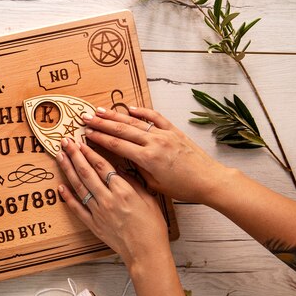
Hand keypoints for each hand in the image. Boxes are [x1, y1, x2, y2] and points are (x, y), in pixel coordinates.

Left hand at [56, 138, 169, 268]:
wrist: (147, 253)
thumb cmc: (153, 227)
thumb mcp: (149, 199)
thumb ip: (134, 182)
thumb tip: (120, 168)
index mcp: (123, 191)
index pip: (102, 166)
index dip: (90, 151)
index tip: (81, 141)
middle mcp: (108, 199)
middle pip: (87, 172)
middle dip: (74, 155)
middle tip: (65, 142)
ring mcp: (98, 212)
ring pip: (79, 187)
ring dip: (68, 170)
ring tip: (60, 157)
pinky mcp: (93, 225)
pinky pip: (77, 208)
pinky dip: (68, 197)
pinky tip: (60, 186)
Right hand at [83, 106, 230, 202]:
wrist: (210, 180)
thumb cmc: (183, 188)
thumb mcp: (155, 185)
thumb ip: (138, 171)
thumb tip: (124, 162)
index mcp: (148, 159)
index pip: (117, 145)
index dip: (100, 138)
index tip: (86, 133)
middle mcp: (155, 143)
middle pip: (122, 130)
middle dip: (101, 123)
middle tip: (86, 118)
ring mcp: (164, 134)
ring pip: (135, 121)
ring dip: (115, 115)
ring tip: (100, 110)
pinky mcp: (174, 130)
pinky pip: (155, 117)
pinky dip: (142, 111)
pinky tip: (129, 107)